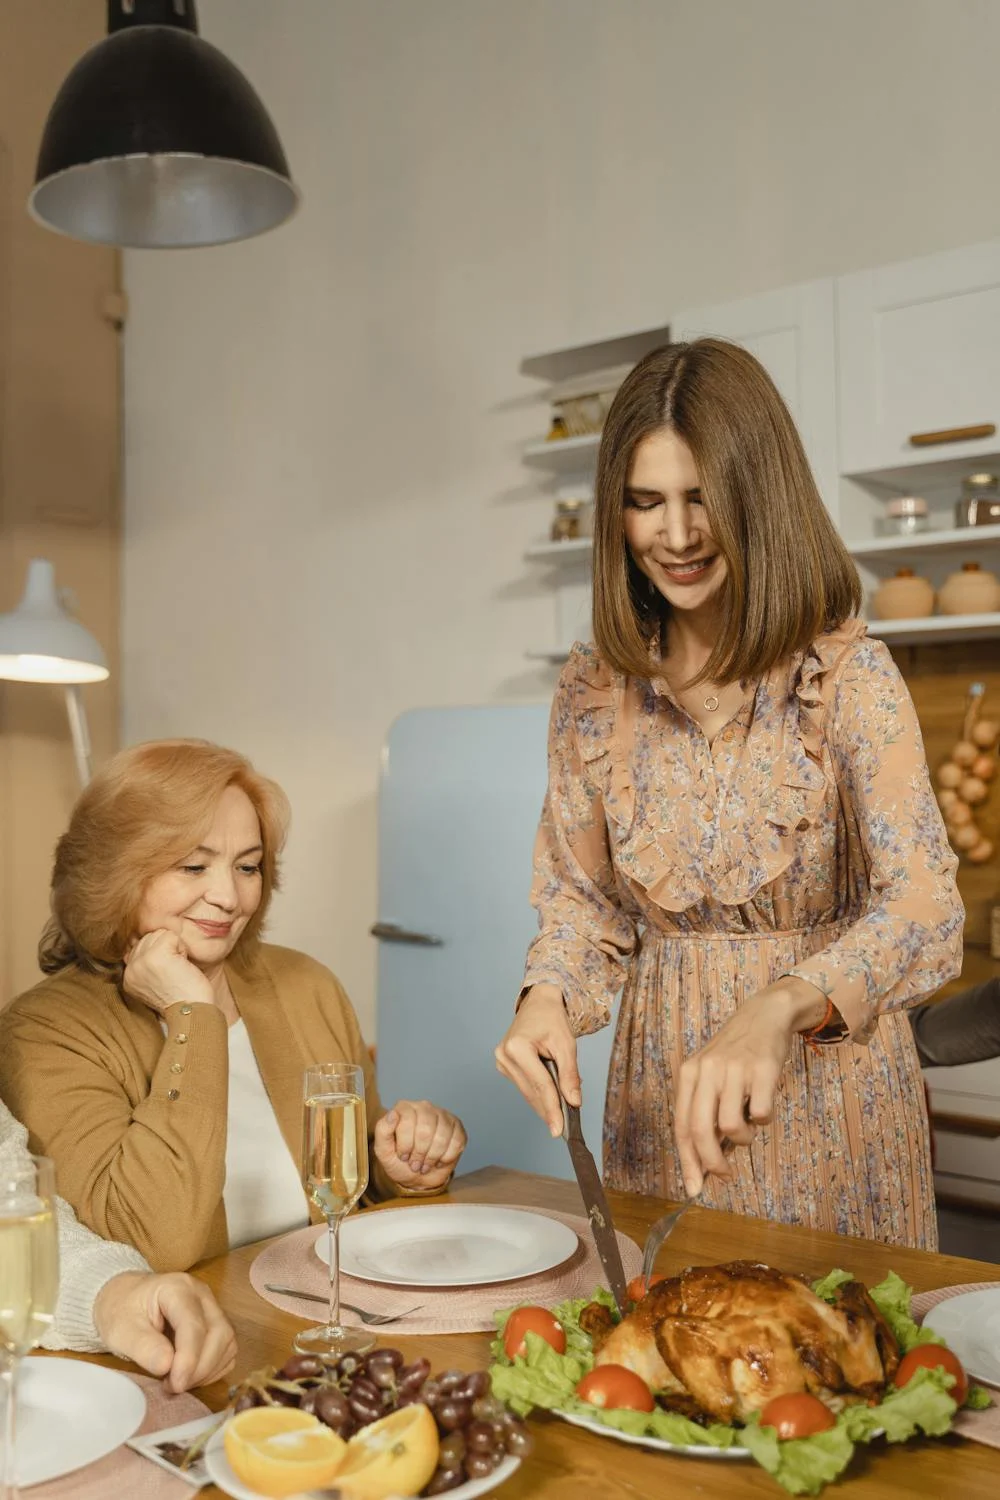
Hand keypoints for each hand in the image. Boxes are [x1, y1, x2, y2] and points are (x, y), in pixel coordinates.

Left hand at [92, 1271, 236, 1392]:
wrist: (123, 1299)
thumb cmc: (121, 1311)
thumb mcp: (120, 1330)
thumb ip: (143, 1347)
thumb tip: (167, 1366)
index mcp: (177, 1288)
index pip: (194, 1324)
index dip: (188, 1358)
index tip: (175, 1385)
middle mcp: (202, 1295)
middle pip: (219, 1333)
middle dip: (200, 1367)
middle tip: (173, 1386)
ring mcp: (212, 1309)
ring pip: (227, 1343)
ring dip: (207, 1370)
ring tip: (177, 1381)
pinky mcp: (215, 1325)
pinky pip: (226, 1352)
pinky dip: (212, 1370)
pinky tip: (189, 1376)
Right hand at [122, 929, 215, 1015]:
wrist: (191, 1012)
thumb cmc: (182, 998)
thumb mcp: (155, 983)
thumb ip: (147, 965)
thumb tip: (151, 940)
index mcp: (128, 977)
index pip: (141, 945)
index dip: (161, 955)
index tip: (167, 975)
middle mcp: (131, 969)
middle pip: (150, 937)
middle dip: (167, 949)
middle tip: (174, 972)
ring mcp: (142, 961)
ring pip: (160, 934)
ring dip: (175, 948)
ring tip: (177, 968)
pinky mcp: (156, 955)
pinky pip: (171, 936)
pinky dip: (182, 948)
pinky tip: (182, 965)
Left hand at [373, 1100, 466, 1190]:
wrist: (418, 1177)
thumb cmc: (399, 1162)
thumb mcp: (383, 1150)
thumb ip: (383, 1131)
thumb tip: (393, 1114)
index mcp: (404, 1108)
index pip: (408, 1120)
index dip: (406, 1144)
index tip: (403, 1156)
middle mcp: (424, 1107)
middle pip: (426, 1130)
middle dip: (420, 1153)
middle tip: (415, 1164)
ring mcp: (443, 1115)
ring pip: (442, 1137)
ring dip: (433, 1157)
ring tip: (425, 1163)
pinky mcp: (457, 1127)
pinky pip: (456, 1142)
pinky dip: (446, 1157)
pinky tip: (439, 1160)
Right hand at [494, 984, 579, 1136]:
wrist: (539, 1003)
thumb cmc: (552, 1019)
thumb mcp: (566, 1044)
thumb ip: (570, 1074)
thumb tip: (573, 1102)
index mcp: (517, 1047)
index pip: (539, 1084)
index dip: (552, 1108)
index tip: (559, 1130)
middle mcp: (504, 1055)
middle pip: (531, 1091)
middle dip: (549, 1110)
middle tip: (564, 1129)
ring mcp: (501, 1061)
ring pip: (527, 1092)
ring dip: (543, 1104)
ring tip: (560, 1118)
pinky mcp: (504, 1065)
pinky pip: (524, 1086)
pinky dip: (538, 1094)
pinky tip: (550, 1101)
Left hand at [674, 979, 825, 1195]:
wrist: (764, 1015)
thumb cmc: (735, 1054)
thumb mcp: (710, 1076)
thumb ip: (705, 1112)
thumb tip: (706, 1161)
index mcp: (689, 1074)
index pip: (682, 1126)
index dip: (687, 1161)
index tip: (694, 1189)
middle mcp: (707, 1071)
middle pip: (701, 1131)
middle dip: (712, 1163)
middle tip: (724, 1176)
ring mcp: (734, 1069)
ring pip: (732, 1127)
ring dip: (744, 1138)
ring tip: (749, 1124)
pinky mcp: (762, 1069)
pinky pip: (761, 1114)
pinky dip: (763, 1120)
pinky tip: (763, 1103)